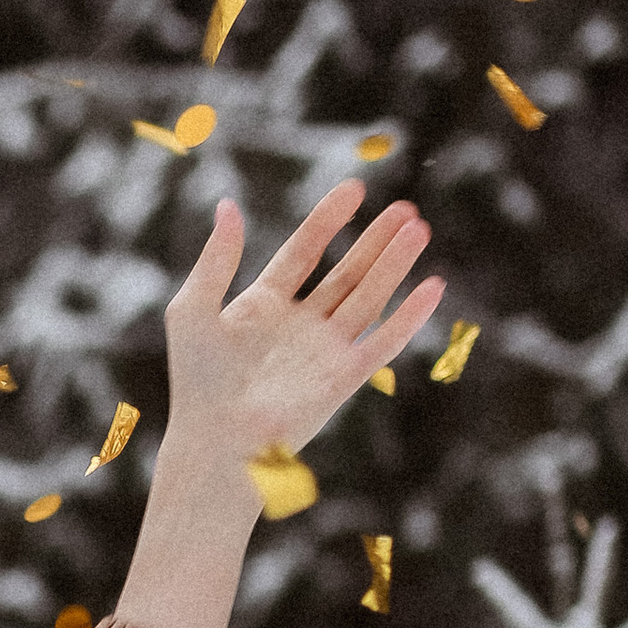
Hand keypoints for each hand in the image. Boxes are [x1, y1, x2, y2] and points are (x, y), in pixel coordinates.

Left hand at [163, 180, 443, 470]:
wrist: (214, 440)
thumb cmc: (196, 381)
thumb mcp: (194, 308)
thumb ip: (216, 259)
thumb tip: (228, 205)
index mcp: (264, 306)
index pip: (304, 251)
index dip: (328, 220)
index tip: (355, 188)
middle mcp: (299, 325)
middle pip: (346, 271)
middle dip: (375, 239)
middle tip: (405, 207)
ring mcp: (324, 350)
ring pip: (368, 297)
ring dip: (395, 264)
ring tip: (418, 228)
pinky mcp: (344, 377)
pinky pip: (384, 341)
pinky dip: (409, 316)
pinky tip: (433, 286)